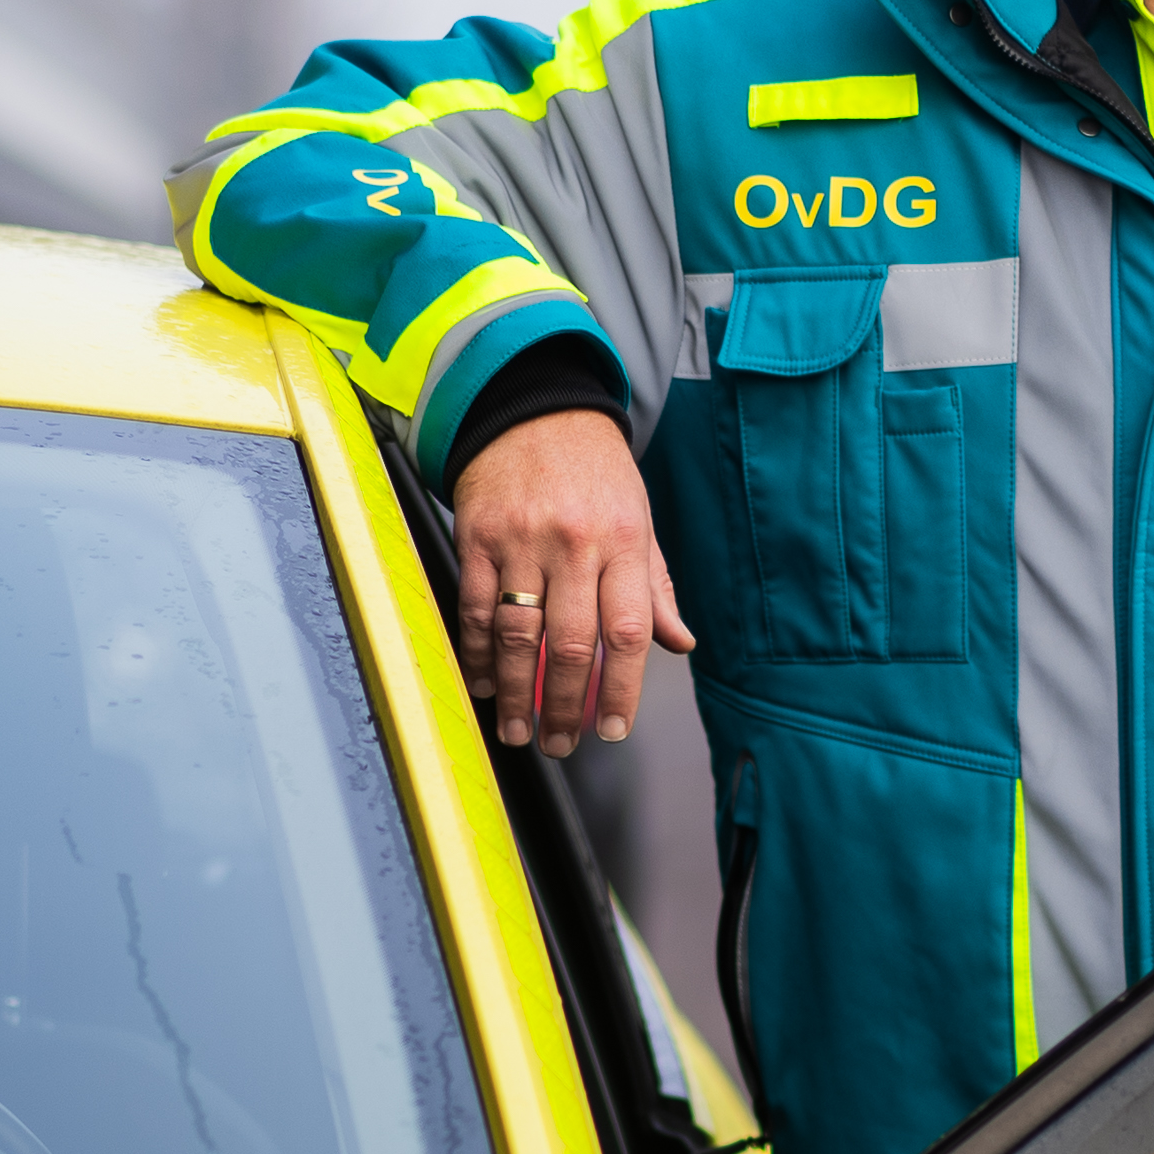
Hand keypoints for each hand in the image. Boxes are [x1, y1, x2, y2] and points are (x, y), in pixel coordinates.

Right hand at [451, 406, 691, 756]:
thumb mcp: (641, 520)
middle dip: (563, 706)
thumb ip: (655, 587)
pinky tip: (483, 681)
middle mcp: (574, 544)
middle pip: (568, 645)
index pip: (627, 633)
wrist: (535, 409)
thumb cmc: (595, 472)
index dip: (622, 690)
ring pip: (516, 633)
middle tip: (559, 743)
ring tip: (518, 728)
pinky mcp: (477, 536)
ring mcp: (521, 540)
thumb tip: (680, 644)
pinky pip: (474, 606)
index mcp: (624, 542)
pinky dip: (476, 652)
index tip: (613, 729)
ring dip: (516, 691)